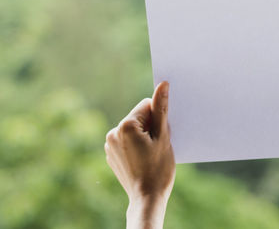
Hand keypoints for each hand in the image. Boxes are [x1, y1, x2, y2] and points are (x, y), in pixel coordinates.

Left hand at [105, 81, 174, 228]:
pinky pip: (127, 141)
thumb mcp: (164, 136)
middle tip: (158, 147)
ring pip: (134, 130)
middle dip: (151, 127)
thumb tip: (163, 84)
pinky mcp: (111, 155)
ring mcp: (109, 145)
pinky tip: (143, 160)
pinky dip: (136, 146)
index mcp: (125, 125)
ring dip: (144, 137)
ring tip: (150, 155)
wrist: (147, 198)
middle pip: (139, 117)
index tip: (162, 136)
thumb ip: (161, 108)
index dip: (159, 119)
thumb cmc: (159, 168)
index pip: (146, 106)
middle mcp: (112, 132)